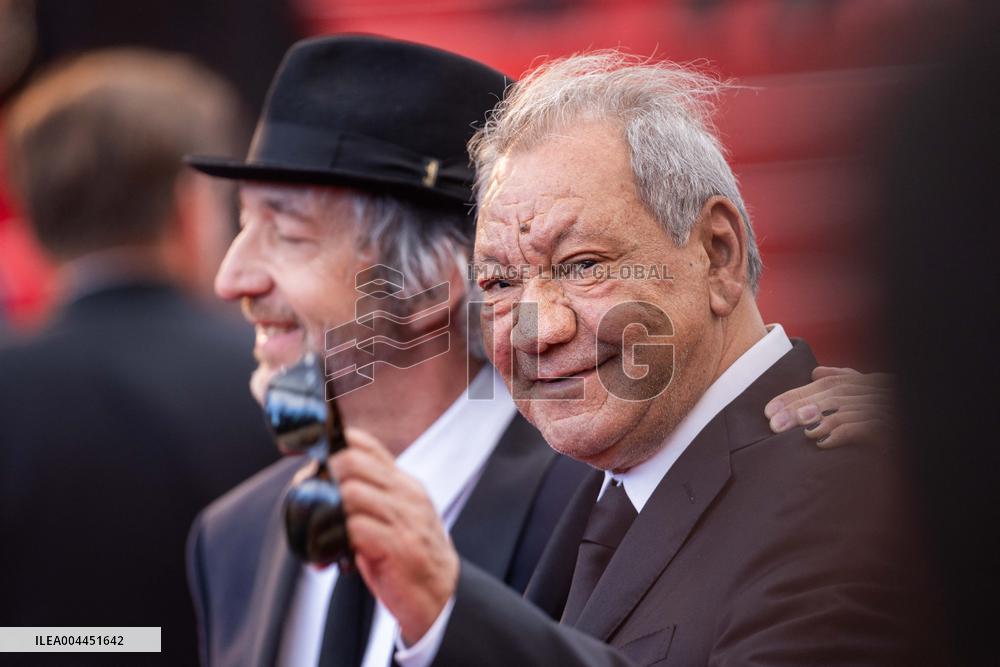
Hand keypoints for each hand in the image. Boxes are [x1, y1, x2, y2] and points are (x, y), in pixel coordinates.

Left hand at [329, 429, 458, 644]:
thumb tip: (317, 492)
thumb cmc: (406, 559)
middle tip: (308, 502)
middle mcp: (405, 494)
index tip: (301, 453)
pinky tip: (329, 554)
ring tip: (319, 532)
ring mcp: (404, 518)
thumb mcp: (390, 519)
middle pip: (351, 462)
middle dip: (322, 479)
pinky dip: (334, 539)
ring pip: (350, 492)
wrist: (442, 596)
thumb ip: (364, 502)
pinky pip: (355, 528)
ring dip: (327, 512)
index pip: (364, 445)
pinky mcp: (399, 545)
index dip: (329, 444)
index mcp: (402, 483)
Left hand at [763, 367, 896, 448]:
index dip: (793, 396)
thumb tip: (816, 373)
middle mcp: (872, 389)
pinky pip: (862, 427)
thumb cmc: (893, 413)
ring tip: (794, 432)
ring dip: (814, 421)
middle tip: (774, 424)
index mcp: (863, 381)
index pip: (822, 385)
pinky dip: (840, 433)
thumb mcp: (868, 391)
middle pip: (827, 396)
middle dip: (797, 409)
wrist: (924, 429)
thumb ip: (842, 379)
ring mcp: (882, 407)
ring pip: (841, 410)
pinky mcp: (890, 427)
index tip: (769, 411)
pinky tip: (822, 443)